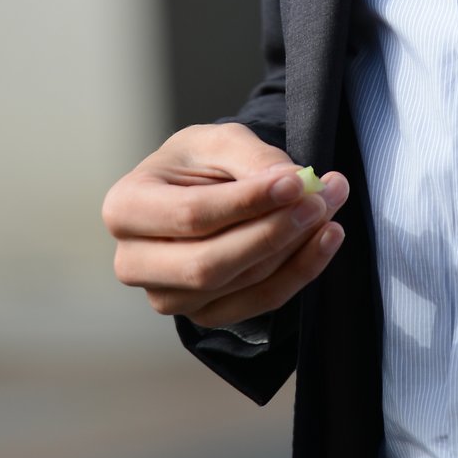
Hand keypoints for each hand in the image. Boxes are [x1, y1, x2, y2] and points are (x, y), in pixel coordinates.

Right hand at [102, 122, 349, 328]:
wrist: (198, 189)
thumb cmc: (199, 162)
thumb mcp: (219, 142)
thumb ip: (252, 158)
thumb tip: (291, 183)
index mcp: (125, 208)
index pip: (190, 216)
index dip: (247, 202)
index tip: (297, 181)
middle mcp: (134, 263)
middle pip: (209, 264)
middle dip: (272, 232)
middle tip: (321, 199)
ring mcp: (167, 297)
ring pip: (239, 285)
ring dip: (295, 247)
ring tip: (332, 203)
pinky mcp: (203, 316)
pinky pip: (258, 303)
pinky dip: (300, 271)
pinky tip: (327, 237)